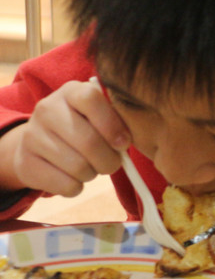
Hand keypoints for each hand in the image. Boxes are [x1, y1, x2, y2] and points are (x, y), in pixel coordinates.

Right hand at [0, 79, 128, 196]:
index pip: (90, 99)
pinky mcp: (25, 163)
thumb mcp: (100, 115)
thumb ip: (118, 120)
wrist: (40, 143)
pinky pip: (66, 185)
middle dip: (110, 160)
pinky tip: (73, 177)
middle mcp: (47, 109)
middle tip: (113, 162)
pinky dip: (77, 186)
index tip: (123, 143)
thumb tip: (125, 141)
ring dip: (93, 173)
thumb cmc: (85, 127)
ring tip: (90, 166)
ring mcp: (31, 135)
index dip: (112, 125)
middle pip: (88, 141)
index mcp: (71, 91)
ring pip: (79, 167)